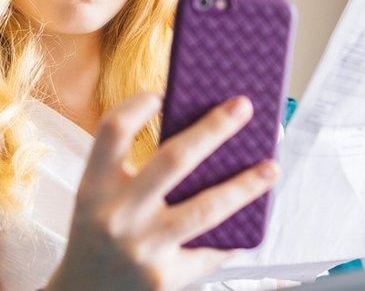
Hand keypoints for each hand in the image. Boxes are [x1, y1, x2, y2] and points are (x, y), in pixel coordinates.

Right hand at [47, 92, 279, 290]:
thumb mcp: (98, 200)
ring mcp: (142, 249)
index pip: (112, 130)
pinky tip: (252, 223)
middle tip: (244, 106)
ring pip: (205, 208)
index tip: (163, 93)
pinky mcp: (164, 278)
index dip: (138, 105)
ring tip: (271, 167)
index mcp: (93, 188)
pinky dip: (234, 237)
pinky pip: (210, 251)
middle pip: (173, 159)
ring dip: (245, 186)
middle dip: (215, 129)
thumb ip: (133, 171)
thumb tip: (201, 137)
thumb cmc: (98, 238)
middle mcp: (116, 215)